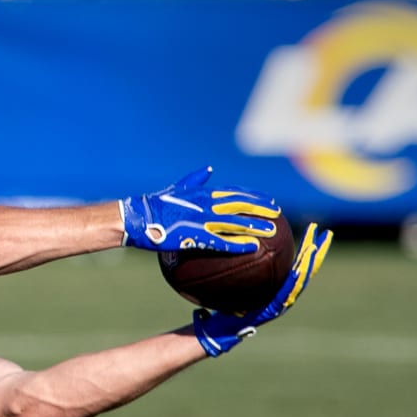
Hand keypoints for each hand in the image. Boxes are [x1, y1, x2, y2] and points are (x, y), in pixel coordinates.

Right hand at [120, 166, 280, 252]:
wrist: (139, 216)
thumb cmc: (156, 204)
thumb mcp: (178, 188)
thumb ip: (195, 179)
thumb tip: (209, 168)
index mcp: (204, 192)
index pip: (236, 192)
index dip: (255, 196)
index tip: (269, 200)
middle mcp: (206, 203)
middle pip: (241, 205)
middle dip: (261, 208)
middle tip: (276, 214)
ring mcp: (202, 219)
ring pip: (235, 222)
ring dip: (255, 226)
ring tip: (271, 231)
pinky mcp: (195, 235)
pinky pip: (221, 241)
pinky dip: (238, 243)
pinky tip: (251, 247)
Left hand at [192, 224, 332, 356]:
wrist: (216, 330)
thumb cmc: (221, 306)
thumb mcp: (230, 281)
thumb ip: (236, 265)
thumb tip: (229, 240)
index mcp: (275, 286)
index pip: (296, 263)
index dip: (307, 248)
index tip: (314, 228)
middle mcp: (281, 294)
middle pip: (304, 269)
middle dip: (317, 252)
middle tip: (326, 233)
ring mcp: (278, 303)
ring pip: (300, 280)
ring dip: (310, 265)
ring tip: (316, 247)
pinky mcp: (271, 311)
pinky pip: (285, 294)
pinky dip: (294, 282)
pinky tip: (299, 269)